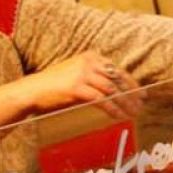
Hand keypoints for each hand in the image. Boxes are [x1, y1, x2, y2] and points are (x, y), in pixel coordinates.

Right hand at [0, 51, 142, 125]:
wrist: (31, 91)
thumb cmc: (54, 86)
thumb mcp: (77, 74)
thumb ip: (95, 77)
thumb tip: (116, 89)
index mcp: (91, 57)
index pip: (117, 70)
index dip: (131, 82)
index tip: (141, 93)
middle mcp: (89, 62)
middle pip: (117, 79)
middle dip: (132, 93)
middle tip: (141, 105)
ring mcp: (83, 74)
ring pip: (112, 90)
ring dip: (125, 103)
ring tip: (132, 113)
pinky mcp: (77, 88)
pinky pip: (101, 100)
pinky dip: (113, 109)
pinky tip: (118, 116)